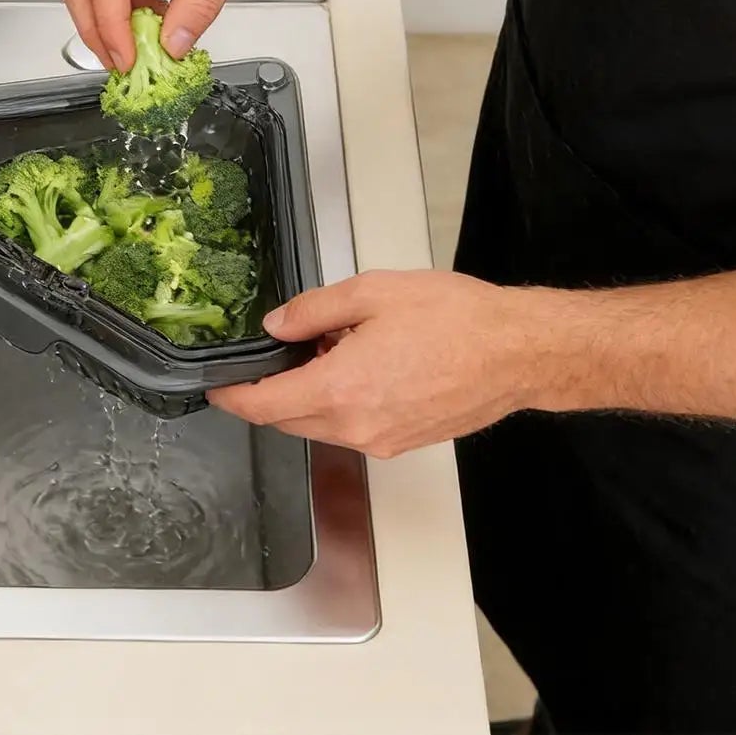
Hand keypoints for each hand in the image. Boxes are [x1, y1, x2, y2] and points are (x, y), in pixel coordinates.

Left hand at [209, 269, 558, 457]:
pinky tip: (360, 367)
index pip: (265, 407)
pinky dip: (340, 405)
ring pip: (319, 427)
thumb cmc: (455, 318)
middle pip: (288, 421)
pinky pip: (353, 429)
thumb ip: (314, 310)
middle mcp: (357, 427)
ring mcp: (382, 441)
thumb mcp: (372, 293)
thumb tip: (277, 325)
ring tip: (331, 348)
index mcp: (341, 389)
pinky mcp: (404, 442)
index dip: (233, 397)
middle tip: (280, 351)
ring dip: (308, 398)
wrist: (518, 352)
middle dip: (271, 393)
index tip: (217, 386)